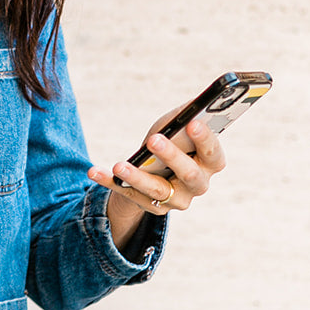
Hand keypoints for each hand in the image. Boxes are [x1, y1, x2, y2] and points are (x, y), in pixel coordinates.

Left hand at [88, 116, 225, 236]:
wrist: (156, 171)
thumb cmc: (173, 142)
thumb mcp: (177, 127)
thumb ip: (186, 115)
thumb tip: (194, 102)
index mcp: (210, 164)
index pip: (214, 155)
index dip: (206, 140)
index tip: (192, 122)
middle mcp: (197, 185)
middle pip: (188, 174)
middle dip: (172, 156)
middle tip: (153, 139)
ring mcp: (176, 200)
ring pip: (157, 190)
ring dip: (138, 177)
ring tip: (119, 166)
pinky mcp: (152, 207)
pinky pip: (129, 195)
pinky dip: (110, 183)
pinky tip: (95, 172)